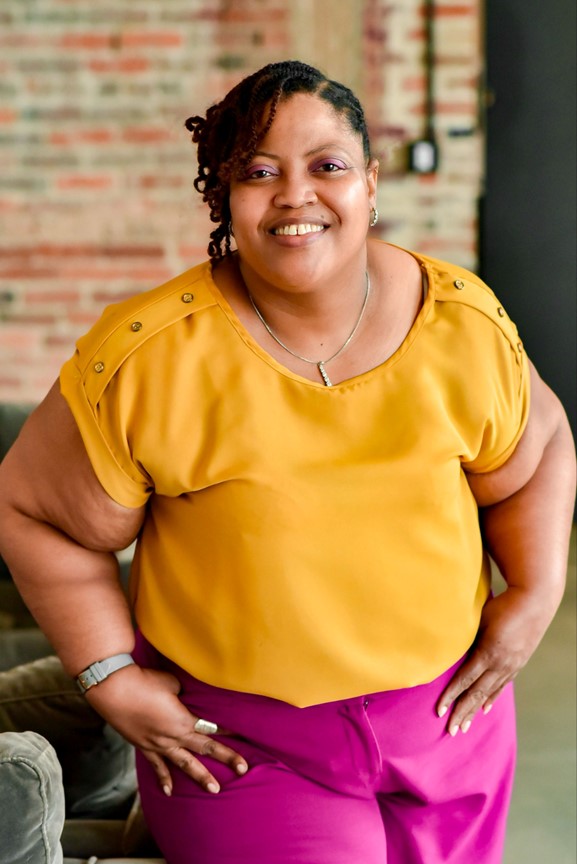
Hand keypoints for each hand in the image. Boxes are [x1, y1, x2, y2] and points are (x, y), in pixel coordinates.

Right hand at [85, 664, 247, 794]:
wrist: (114, 690)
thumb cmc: (146, 681)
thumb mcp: (172, 683)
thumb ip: (183, 695)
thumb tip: (185, 698)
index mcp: (183, 720)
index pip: (212, 726)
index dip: (229, 729)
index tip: (245, 734)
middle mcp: (173, 736)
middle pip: (205, 748)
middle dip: (225, 758)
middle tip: (243, 769)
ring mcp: (158, 744)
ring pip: (184, 763)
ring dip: (200, 776)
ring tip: (214, 789)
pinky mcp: (143, 746)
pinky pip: (157, 766)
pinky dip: (164, 779)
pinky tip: (170, 791)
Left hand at [436, 588, 550, 735]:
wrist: (534, 602)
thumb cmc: (502, 605)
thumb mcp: (479, 619)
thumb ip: (466, 637)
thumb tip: (447, 649)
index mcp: (487, 652)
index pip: (464, 680)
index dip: (450, 696)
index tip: (439, 710)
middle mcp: (500, 664)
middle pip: (476, 694)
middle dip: (461, 713)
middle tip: (450, 731)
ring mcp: (510, 666)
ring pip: (489, 694)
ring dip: (474, 711)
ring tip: (464, 727)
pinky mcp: (517, 664)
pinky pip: (501, 686)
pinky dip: (491, 699)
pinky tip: (484, 709)